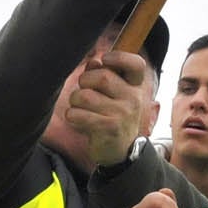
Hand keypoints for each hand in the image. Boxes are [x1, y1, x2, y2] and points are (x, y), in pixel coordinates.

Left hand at [66, 51, 152, 169]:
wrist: (121, 151)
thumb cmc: (113, 116)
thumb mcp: (115, 95)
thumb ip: (105, 75)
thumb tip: (93, 62)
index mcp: (135, 87)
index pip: (136, 64)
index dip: (118, 57)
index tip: (105, 59)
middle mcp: (133, 98)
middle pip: (101, 77)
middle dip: (84, 82)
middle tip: (84, 91)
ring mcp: (122, 114)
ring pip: (84, 96)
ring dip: (75, 101)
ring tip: (79, 108)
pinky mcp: (108, 128)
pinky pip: (78, 114)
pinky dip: (72, 116)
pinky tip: (79, 120)